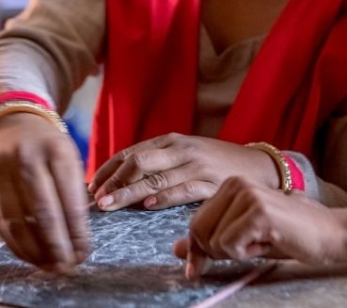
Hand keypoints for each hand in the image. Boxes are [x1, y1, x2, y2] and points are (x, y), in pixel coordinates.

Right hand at [0, 113, 89, 269]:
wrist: (10, 125)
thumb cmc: (47, 148)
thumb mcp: (68, 158)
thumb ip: (73, 193)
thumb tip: (77, 239)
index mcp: (55, 150)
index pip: (69, 198)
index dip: (77, 231)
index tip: (84, 252)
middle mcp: (24, 158)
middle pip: (42, 211)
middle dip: (56, 245)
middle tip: (66, 267)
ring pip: (14, 221)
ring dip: (32, 250)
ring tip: (47, 266)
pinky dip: (12, 243)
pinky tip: (27, 254)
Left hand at [88, 134, 280, 210]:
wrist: (257, 165)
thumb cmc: (214, 162)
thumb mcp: (183, 154)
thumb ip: (156, 161)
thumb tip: (118, 178)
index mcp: (170, 141)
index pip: (130, 153)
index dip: (107, 170)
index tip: (90, 187)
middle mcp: (180, 149)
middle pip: (138, 162)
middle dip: (114, 182)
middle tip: (95, 200)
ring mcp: (196, 165)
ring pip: (156, 178)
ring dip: (129, 193)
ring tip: (109, 206)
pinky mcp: (210, 183)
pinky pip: (183, 190)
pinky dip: (164, 197)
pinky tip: (148, 206)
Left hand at [173, 177, 343, 277]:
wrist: (329, 233)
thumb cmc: (289, 235)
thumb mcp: (244, 237)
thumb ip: (211, 239)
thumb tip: (177, 249)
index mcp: (230, 184)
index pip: (195, 222)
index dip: (198, 250)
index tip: (197, 269)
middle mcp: (236, 183)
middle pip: (198, 231)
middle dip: (216, 251)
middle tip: (248, 248)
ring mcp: (247, 194)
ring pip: (214, 241)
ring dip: (237, 252)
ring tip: (263, 240)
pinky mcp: (258, 210)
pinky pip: (231, 246)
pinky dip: (247, 253)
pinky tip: (269, 241)